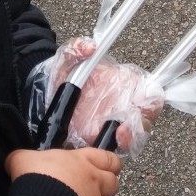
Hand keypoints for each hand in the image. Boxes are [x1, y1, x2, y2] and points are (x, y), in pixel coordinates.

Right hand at [6, 147, 121, 195]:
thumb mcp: (23, 159)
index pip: (108, 159)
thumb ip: (23, 158)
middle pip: (113, 185)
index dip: (110, 164)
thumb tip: (15, 159)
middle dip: (106, 188)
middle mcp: (94, 183)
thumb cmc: (37, 177)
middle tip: (93, 190)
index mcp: (83, 162)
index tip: (107, 167)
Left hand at [47, 40, 163, 156]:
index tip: (142, 104)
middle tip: (128, 125)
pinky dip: (112, 149)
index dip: (152, 100)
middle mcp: (122, 105)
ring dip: (130, 139)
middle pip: (145, 119)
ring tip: (118, 136)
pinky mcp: (98, 141)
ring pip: (132, 137)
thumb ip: (76, 48)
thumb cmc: (60, 74)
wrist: (43, 96)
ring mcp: (111, 125)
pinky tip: (102, 146)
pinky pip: (112, 149)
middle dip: (141, 124)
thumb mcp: (66, 58)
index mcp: (123, 84)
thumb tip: (90, 46)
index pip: (150, 93)